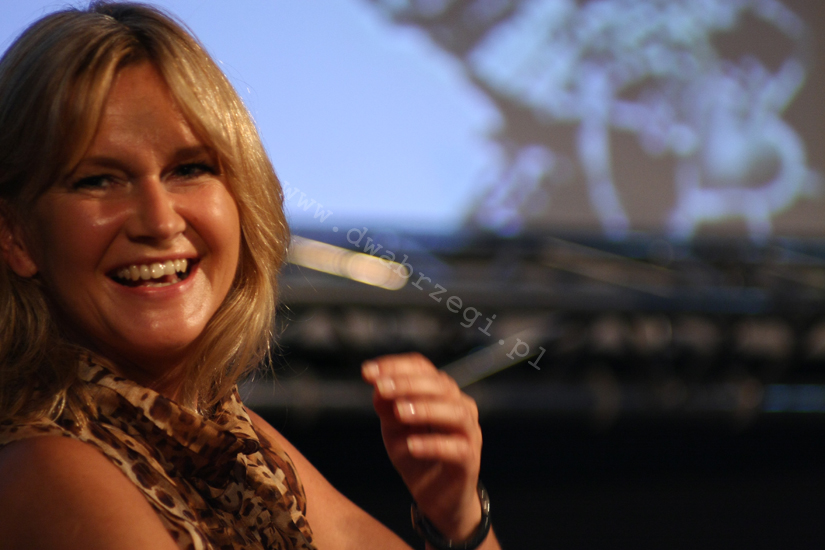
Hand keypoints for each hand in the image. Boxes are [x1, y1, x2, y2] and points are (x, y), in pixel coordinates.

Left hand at [362, 353, 482, 541]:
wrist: (436, 497)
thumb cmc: (417, 454)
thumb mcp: (394, 428)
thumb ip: (387, 407)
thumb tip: (378, 386)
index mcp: (441, 393)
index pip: (422, 368)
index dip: (395, 366)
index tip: (367, 372)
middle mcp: (459, 406)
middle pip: (440, 385)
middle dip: (408, 384)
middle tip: (381, 388)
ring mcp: (469, 433)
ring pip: (455, 412)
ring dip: (426, 408)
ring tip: (399, 412)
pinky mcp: (470, 460)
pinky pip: (457, 449)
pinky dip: (433, 444)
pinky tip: (411, 445)